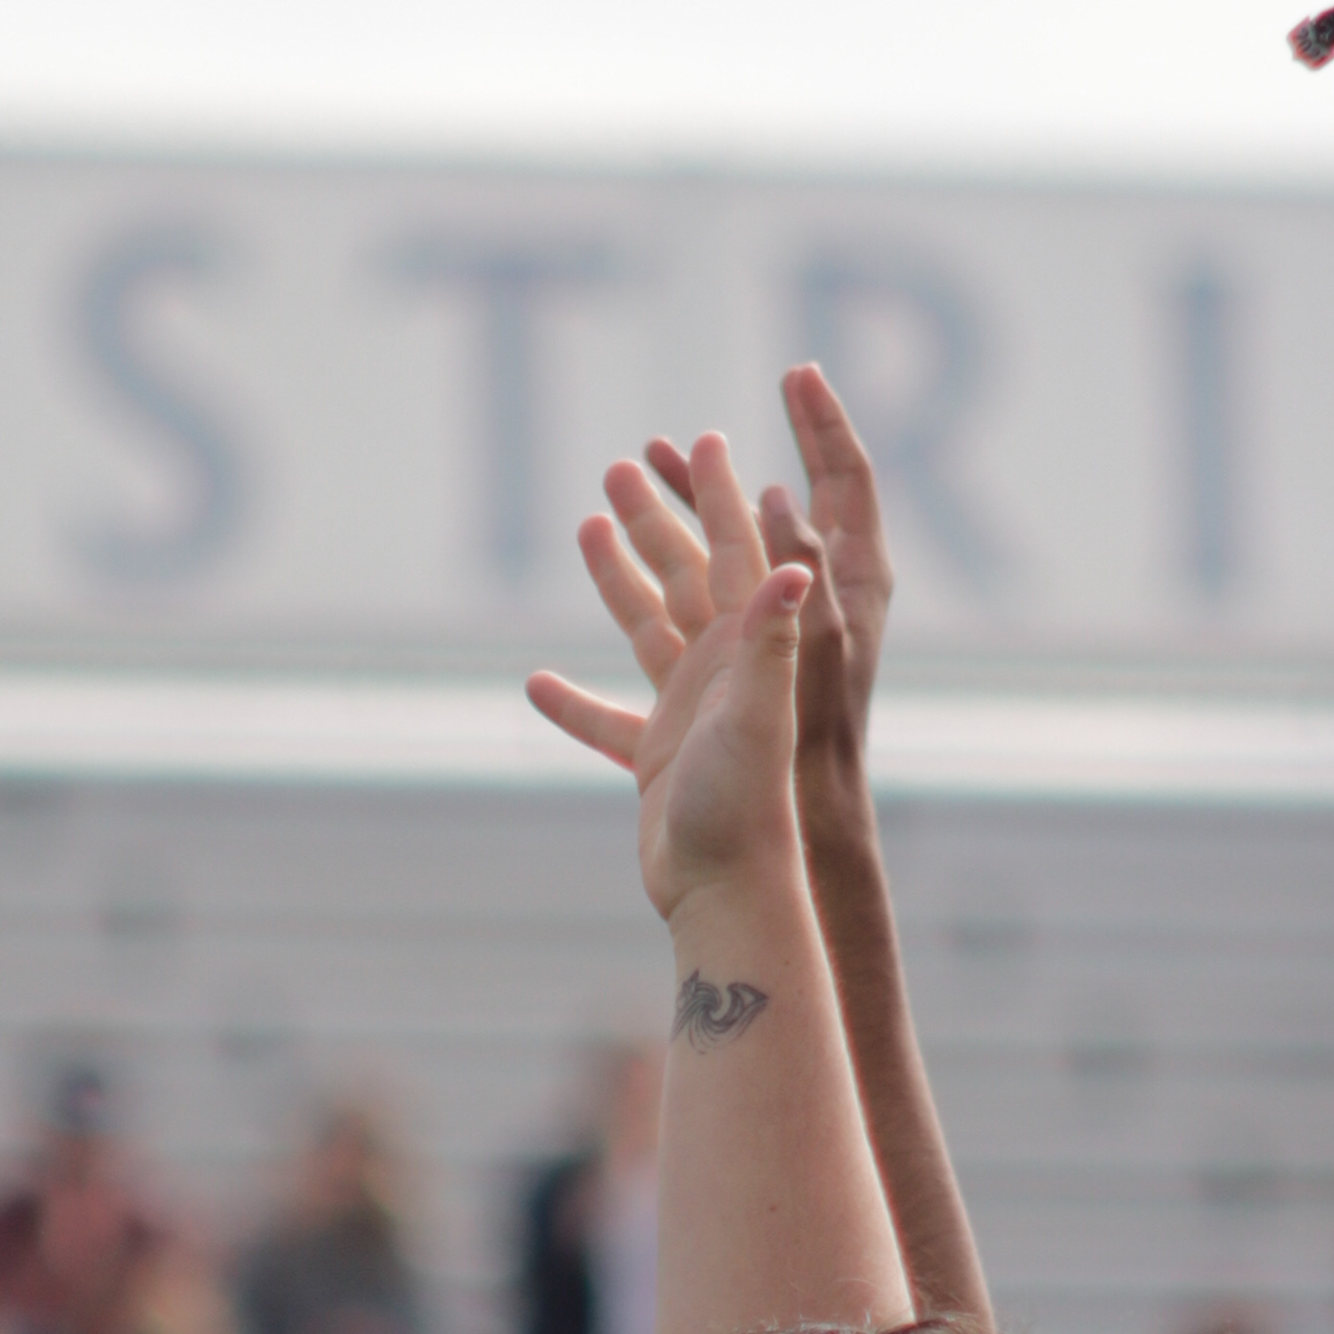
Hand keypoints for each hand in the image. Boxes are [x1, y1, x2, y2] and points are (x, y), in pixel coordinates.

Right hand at [526, 433, 815, 929]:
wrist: (732, 894)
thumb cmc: (750, 806)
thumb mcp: (761, 712)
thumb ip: (776, 637)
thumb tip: (797, 564)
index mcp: (752, 649)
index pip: (739, 551)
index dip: (721, 494)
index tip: (705, 439)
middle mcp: (725, 672)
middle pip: (687, 575)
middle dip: (658, 517)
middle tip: (620, 461)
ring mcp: (689, 714)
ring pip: (647, 629)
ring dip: (618, 578)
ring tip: (586, 525)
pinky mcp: (658, 760)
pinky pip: (607, 722)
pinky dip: (574, 704)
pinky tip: (536, 684)